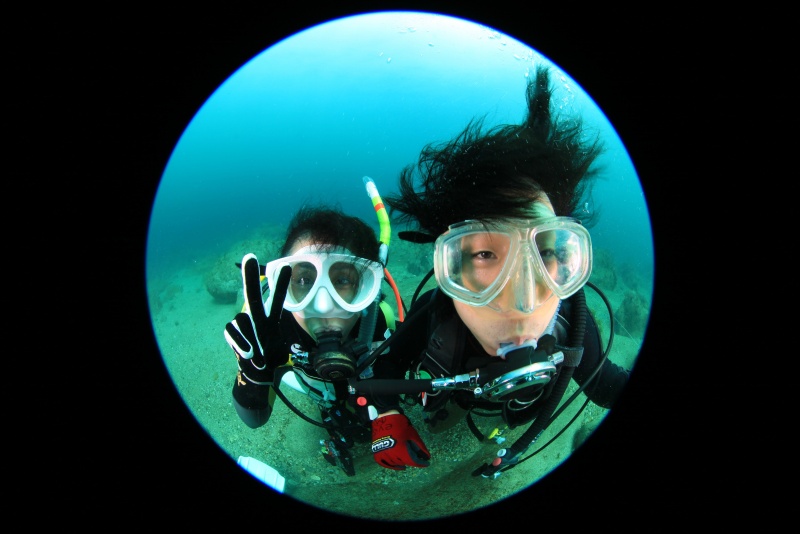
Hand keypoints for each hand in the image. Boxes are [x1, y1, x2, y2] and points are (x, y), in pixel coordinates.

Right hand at [224, 253, 291, 384]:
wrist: (256, 371)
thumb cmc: (269, 355)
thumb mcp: (278, 347)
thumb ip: (270, 344)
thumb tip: (255, 348)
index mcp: (270, 317)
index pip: (276, 299)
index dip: (280, 284)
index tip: (285, 265)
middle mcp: (255, 315)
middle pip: (252, 293)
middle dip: (250, 275)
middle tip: (249, 256)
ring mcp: (242, 322)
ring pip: (243, 320)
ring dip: (251, 338)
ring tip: (258, 352)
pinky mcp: (231, 331)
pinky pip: (233, 331)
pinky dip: (242, 343)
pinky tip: (249, 353)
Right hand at [371, 414, 430, 469]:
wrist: (385, 418)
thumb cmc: (401, 426)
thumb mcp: (412, 435)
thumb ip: (420, 447)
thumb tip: (427, 457)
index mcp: (400, 449)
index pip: (412, 461)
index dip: (421, 463)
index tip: (427, 463)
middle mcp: (391, 454)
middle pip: (404, 462)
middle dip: (411, 460)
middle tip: (416, 457)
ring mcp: (382, 454)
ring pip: (395, 464)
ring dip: (402, 463)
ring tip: (406, 459)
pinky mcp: (377, 453)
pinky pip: (384, 464)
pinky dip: (391, 466)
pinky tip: (397, 465)